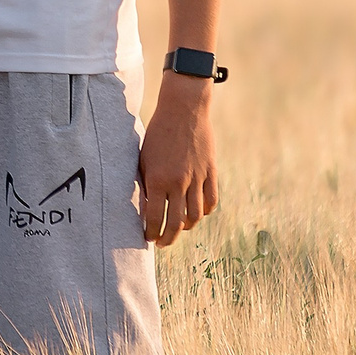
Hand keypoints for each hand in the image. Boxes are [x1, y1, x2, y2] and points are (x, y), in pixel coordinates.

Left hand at [138, 73, 220, 244]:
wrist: (183, 110)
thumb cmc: (157, 133)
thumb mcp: (144, 158)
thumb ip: (146, 183)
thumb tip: (147, 207)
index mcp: (158, 180)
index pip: (155, 217)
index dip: (151, 232)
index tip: (148, 238)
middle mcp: (179, 182)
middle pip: (176, 223)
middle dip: (168, 237)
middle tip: (162, 243)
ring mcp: (197, 179)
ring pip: (196, 215)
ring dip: (187, 227)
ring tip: (179, 228)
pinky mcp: (211, 172)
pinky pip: (211, 200)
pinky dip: (205, 211)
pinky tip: (197, 213)